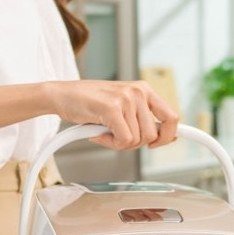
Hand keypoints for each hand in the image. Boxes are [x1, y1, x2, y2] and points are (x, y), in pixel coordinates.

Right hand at [50, 79, 178, 149]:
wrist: (62, 95)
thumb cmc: (91, 104)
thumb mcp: (124, 108)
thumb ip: (145, 121)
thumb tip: (171, 138)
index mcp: (144, 90)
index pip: (171, 116)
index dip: (170, 135)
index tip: (162, 144)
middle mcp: (138, 92)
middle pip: (153, 135)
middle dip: (136, 143)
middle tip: (118, 137)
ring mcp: (126, 99)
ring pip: (137, 140)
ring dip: (120, 144)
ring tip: (106, 132)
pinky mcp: (112, 108)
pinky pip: (124, 140)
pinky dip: (111, 144)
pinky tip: (99, 134)